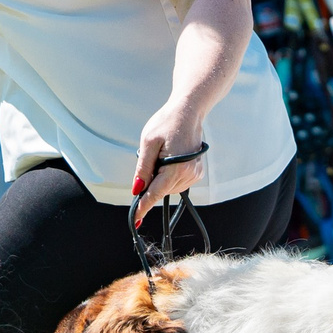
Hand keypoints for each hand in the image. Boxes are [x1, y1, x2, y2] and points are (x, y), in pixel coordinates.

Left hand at [131, 100, 207, 224]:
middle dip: (150, 183)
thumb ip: (143, 167)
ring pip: (168, 188)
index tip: (136, 220)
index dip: (143, 206)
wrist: (189, 112)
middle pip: (161, 191)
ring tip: (163, 155)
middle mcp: (188, 174)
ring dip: (160, 179)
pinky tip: (171, 159)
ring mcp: (194, 174)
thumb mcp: (148, 142)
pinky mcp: (197, 173)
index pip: (155, 193)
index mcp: (176, 167)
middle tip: (151, 158)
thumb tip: (137, 189)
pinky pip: (177, 183)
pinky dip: (169, 176)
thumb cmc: (167, 123)